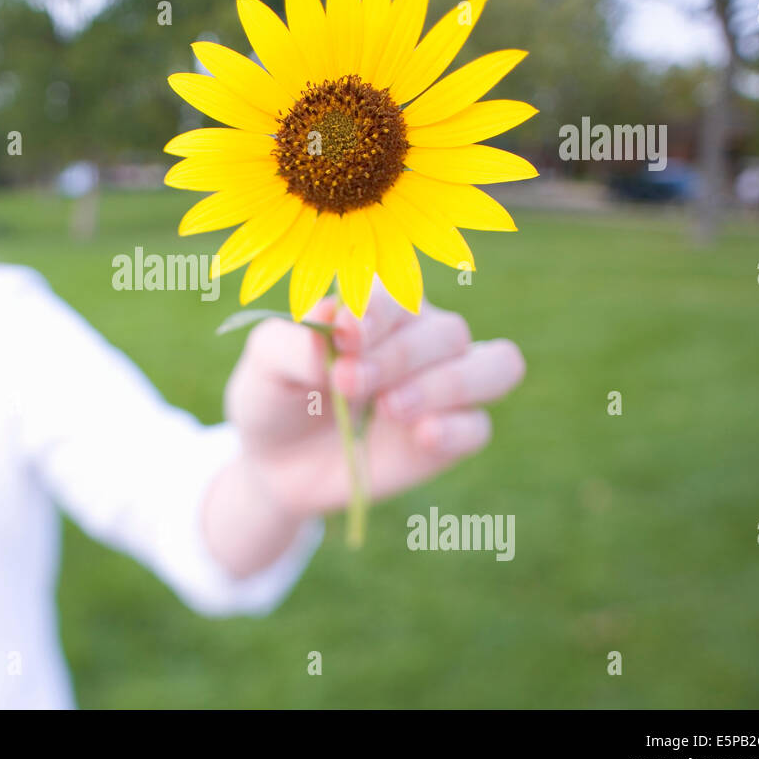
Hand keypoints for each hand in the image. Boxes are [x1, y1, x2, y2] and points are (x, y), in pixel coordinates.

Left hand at [223, 278, 525, 521]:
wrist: (276, 464)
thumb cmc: (275, 397)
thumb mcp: (265, 365)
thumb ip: (294, 341)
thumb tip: (334, 325)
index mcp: (378, 307)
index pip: (397, 294)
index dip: (378, 311)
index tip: (345, 336)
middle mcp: (421, 337)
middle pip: (446, 330)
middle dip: (398, 357)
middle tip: (347, 384)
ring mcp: (444, 386)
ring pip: (494, 365)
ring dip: (446, 384)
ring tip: (390, 407)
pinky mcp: (452, 437)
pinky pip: (480, 425)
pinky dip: (457, 427)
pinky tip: (420, 435)